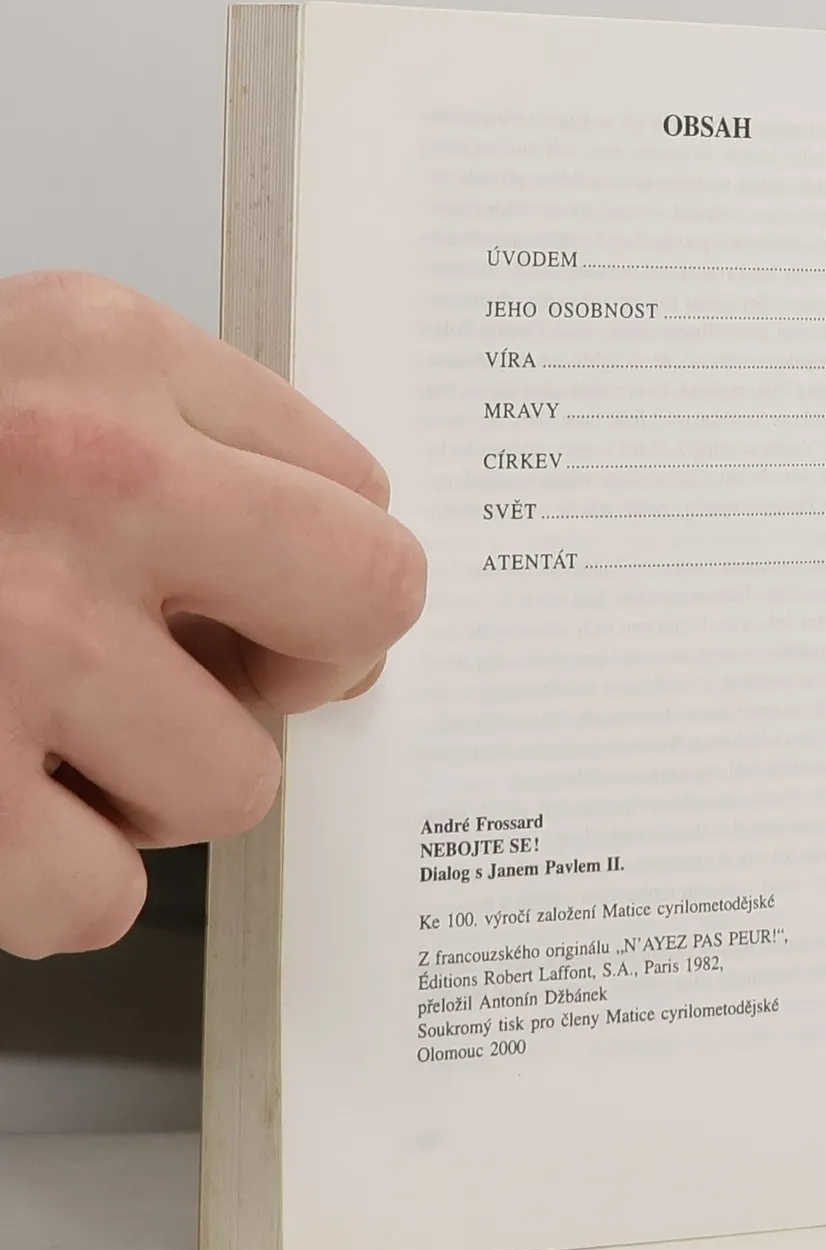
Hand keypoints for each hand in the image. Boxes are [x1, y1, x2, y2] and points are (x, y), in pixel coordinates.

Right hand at [0, 271, 426, 956]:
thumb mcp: (13, 372)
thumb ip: (165, 436)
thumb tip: (327, 541)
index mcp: (104, 351)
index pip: (353, 484)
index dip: (308, 559)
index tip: (249, 582)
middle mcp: (79, 474)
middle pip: (366, 606)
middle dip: (304, 663)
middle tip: (213, 668)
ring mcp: (13, 637)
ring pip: (238, 779)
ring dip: (152, 783)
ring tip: (35, 728)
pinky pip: (103, 898)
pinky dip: (51, 883)